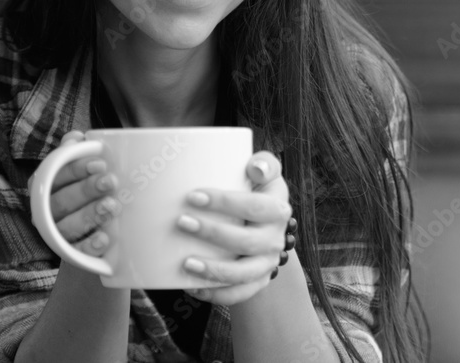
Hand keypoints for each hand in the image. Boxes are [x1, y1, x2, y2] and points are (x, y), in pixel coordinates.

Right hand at [28, 130, 120, 257]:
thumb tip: (76, 137)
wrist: (93, 235)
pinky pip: (77, 252)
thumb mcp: (83, 171)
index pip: (55, 176)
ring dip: (90, 215)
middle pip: (62, 201)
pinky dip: (89, 245)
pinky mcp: (71, 254)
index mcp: (46, 187)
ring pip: (68, 226)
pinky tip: (104, 239)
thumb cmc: (86, 193)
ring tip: (112, 206)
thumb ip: (76, 153)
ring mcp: (57, 235)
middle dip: (86, 190)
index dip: (75, 169)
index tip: (100, 163)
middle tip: (111, 181)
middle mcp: (47, 212)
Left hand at [177, 151, 291, 304]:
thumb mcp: (265, 174)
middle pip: (246, 242)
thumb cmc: (256, 192)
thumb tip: (255, 166)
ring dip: (213, 271)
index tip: (193, 195)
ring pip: (243, 274)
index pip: (256, 207)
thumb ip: (263, 163)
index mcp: (278, 209)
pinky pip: (238, 295)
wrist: (264, 226)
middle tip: (181, 222)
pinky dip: (215, 295)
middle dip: (212, 233)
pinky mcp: (256, 282)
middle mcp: (276, 238)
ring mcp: (267, 263)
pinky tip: (192, 288)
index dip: (225, 202)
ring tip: (185, 264)